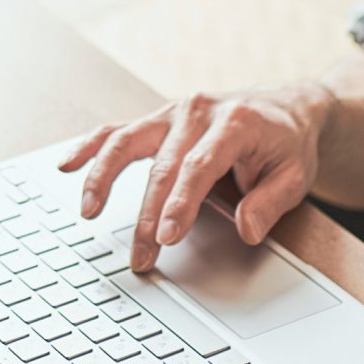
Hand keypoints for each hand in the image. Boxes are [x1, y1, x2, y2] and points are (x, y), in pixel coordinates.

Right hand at [58, 84, 331, 270]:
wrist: (284, 108)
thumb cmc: (286, 144)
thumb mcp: (296, 175)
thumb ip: (271, 202)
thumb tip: (246, 229)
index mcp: (235, 123)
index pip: (199, 166)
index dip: (180, 203)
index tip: (167, 237)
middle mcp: (198, 111)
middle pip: (162, 166)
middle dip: (147, 215)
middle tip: (139, 255)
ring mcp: (172, 112)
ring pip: (127, 141)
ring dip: (103, 176)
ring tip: (88, 211)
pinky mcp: (156, 119)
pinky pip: (116, 130)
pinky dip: (89, 147)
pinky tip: (67, 166)